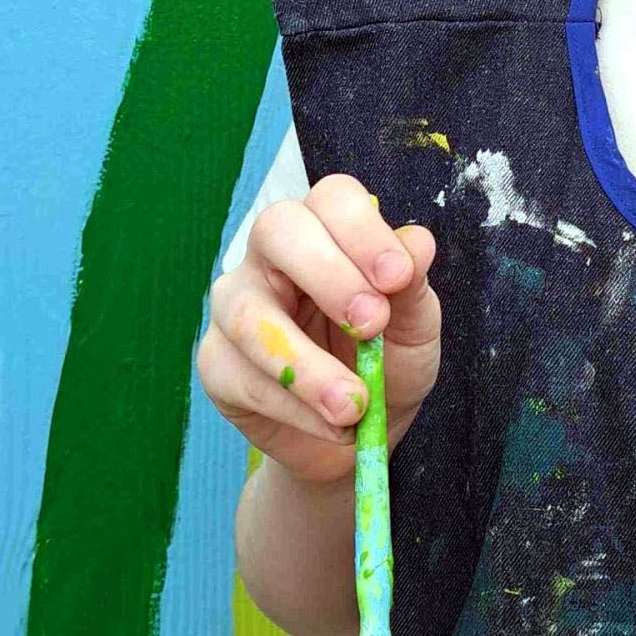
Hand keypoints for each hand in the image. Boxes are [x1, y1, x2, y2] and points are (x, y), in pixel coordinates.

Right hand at [196, 173, 440, 482]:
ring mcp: (236, 306)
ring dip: (307, 364)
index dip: (363, 231)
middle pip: (277, 230)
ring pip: (250, 314)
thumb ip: (413, 289)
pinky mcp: (216, 362)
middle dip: (327, 274)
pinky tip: (331, 424)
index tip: (398, 276)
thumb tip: (419, 244)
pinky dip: (293, 406)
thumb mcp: (415, 329)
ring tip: (354, 405)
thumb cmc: (386, 363)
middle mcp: (272, 257)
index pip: (331, 199)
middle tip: (371, 324)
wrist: (358, 436)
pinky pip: (240, 376)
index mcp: (327, 231)